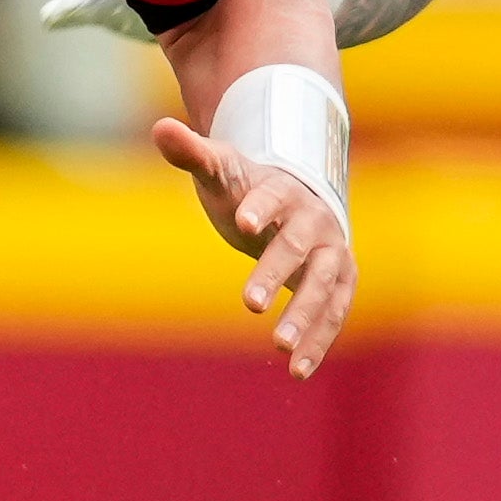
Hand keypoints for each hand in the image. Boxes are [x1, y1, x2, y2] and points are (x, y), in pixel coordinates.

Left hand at [153, 116, 353, 375]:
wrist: (301, 202)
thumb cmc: (250, 189)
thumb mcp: (221, 171)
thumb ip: (192, 153)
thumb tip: (159, 128)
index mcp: (284, 189)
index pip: (273, 195)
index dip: (260, 207)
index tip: (242, 222)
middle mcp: (316, 221)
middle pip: (299, 246)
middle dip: (276, 273)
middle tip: (250, 304)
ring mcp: (333, 254)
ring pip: (325, 286)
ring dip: (305, 317)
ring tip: (278, 348)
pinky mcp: (341, 284)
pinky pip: (334, 314)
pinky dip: (319, 342)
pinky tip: (297, 373)